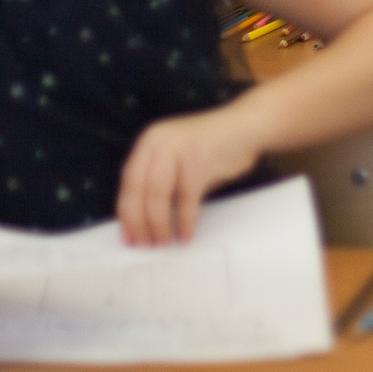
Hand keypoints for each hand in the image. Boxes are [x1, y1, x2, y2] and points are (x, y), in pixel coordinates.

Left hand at [118, 106, 266, 245]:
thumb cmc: (213, 149)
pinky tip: (186, 235)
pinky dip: (185, 221)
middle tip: (144, 244)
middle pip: (138, 188)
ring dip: (159, 225)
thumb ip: (160, 185)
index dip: (126, 212)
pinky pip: (186, 198)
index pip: (128, 181)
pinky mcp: (199, 159)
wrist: (246, 127)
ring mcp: (179, 147)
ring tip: (164, 242)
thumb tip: (143, 223)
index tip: (128, 236)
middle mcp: (159, 141)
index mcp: (150, 141)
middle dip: (139, 222)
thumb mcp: (178, 162)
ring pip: (158, 194)